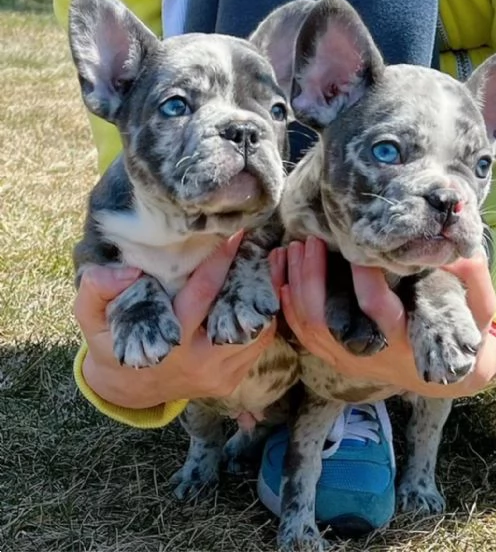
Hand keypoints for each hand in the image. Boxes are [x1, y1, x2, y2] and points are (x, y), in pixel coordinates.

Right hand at [73, 232, 286, 407]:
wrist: (128, 390)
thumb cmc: (112, 345)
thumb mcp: (91, 319)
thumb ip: (97, 290)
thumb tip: (130, 271)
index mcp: (170, 344)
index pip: (202, 294)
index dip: (220, 263)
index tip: (235, 236)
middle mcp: (200, 362)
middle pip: (239, 314)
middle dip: (255, 280)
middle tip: (267, 250)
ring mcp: (218, 375)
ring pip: (257, 334)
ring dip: (265, 301)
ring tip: (272, 269)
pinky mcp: (229, 381)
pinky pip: (256, 349)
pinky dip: (263, 322)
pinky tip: (263, 298)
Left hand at [281, 237, 495, 398]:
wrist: (447, 378)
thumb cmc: (463, 338)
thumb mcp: (480, 312)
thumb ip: (475, 280)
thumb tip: (460, 249)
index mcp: (405, 342)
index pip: (377, 308)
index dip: (364, 276)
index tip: (357, 244)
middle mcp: (371, 354)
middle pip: (325, 320)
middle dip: (312, 278)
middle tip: (309, 241)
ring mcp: (349, 359)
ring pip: (307, 327)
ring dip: (293, 287)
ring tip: (290, 249)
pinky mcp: (337, 358)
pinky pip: (302, 334)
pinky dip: (288, 305)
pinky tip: (281, 276)